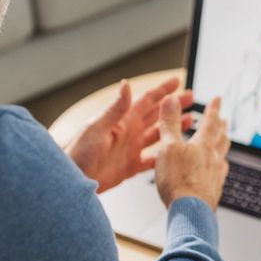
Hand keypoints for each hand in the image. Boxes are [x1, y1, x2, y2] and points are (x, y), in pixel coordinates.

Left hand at [65, 78, 192, 192]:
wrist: (69, 179)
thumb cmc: (76, 152)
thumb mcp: (97, 128)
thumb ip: (115, 109)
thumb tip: (126, 84)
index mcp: (122, 121)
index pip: (147, 101)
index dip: (163, 91)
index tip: (177, 82)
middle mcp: (128, 133)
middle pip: (156, 116)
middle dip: (173, 106)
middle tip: (191, 99)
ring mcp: (129, 150)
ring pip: (157, 135)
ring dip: (172, 128)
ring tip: (189, 122)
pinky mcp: (128, 168)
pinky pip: (150, 161)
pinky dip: (163, 157)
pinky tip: (173, 154)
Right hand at [155, 95, 229, 210]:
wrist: (190, 213)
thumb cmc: (178, 181)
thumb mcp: (168, 147)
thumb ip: (170, 123)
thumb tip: (171, 99)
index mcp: (202, 145)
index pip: (210, 121)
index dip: (213, 108)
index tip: (218, 98)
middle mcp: (213, 158)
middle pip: (221, 138)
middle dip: (221, 126)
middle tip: (224, 120)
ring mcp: (215, 175)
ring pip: (223, 155)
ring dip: (223, 145)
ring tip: (224, 141)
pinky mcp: (213, 190)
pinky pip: (220, 173)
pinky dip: (220, 166)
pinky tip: (219, 170)